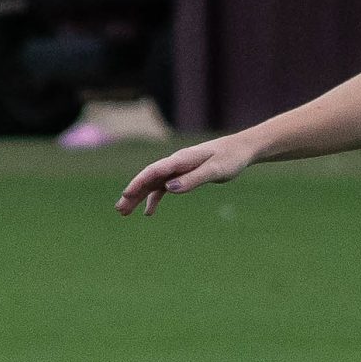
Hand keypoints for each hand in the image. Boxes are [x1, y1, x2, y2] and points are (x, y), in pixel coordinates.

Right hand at [117, 135, 254, 215]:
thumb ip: (194, 179)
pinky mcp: (183, 174)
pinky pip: (163, 187)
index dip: (139, 183)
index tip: (127, 194)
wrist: (240, 149)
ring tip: (124, 212)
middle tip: (119, 210)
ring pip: (153, 184)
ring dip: (138, 197)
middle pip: (148, 178)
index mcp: (181, 159)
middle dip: (133, 193)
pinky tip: (149, 212)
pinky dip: (155, 198)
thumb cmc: (230, 158)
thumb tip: (169, 188)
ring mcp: (178, 169)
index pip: (154, 171)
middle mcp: (175, 163)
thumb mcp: (215, 170)